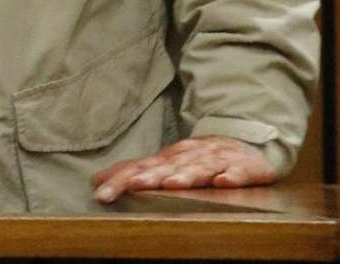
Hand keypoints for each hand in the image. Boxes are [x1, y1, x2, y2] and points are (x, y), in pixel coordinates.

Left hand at [91, 136, 275, 203]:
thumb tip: (95, 182)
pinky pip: (238, 172)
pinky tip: (223, 183)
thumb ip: (133, 173)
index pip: (139, 168)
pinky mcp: (243, 167)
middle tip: (132, 186)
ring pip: (199, 169)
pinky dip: (231, 176)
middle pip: (166, 168)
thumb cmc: (199, 159)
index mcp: (168, 159)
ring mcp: (216, 161)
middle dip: (148, 178)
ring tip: (172, 184)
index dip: (120, 180)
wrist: (245, 145)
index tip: (100, 194)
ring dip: (186, 176)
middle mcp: (188, 157)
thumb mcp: (165, 165)